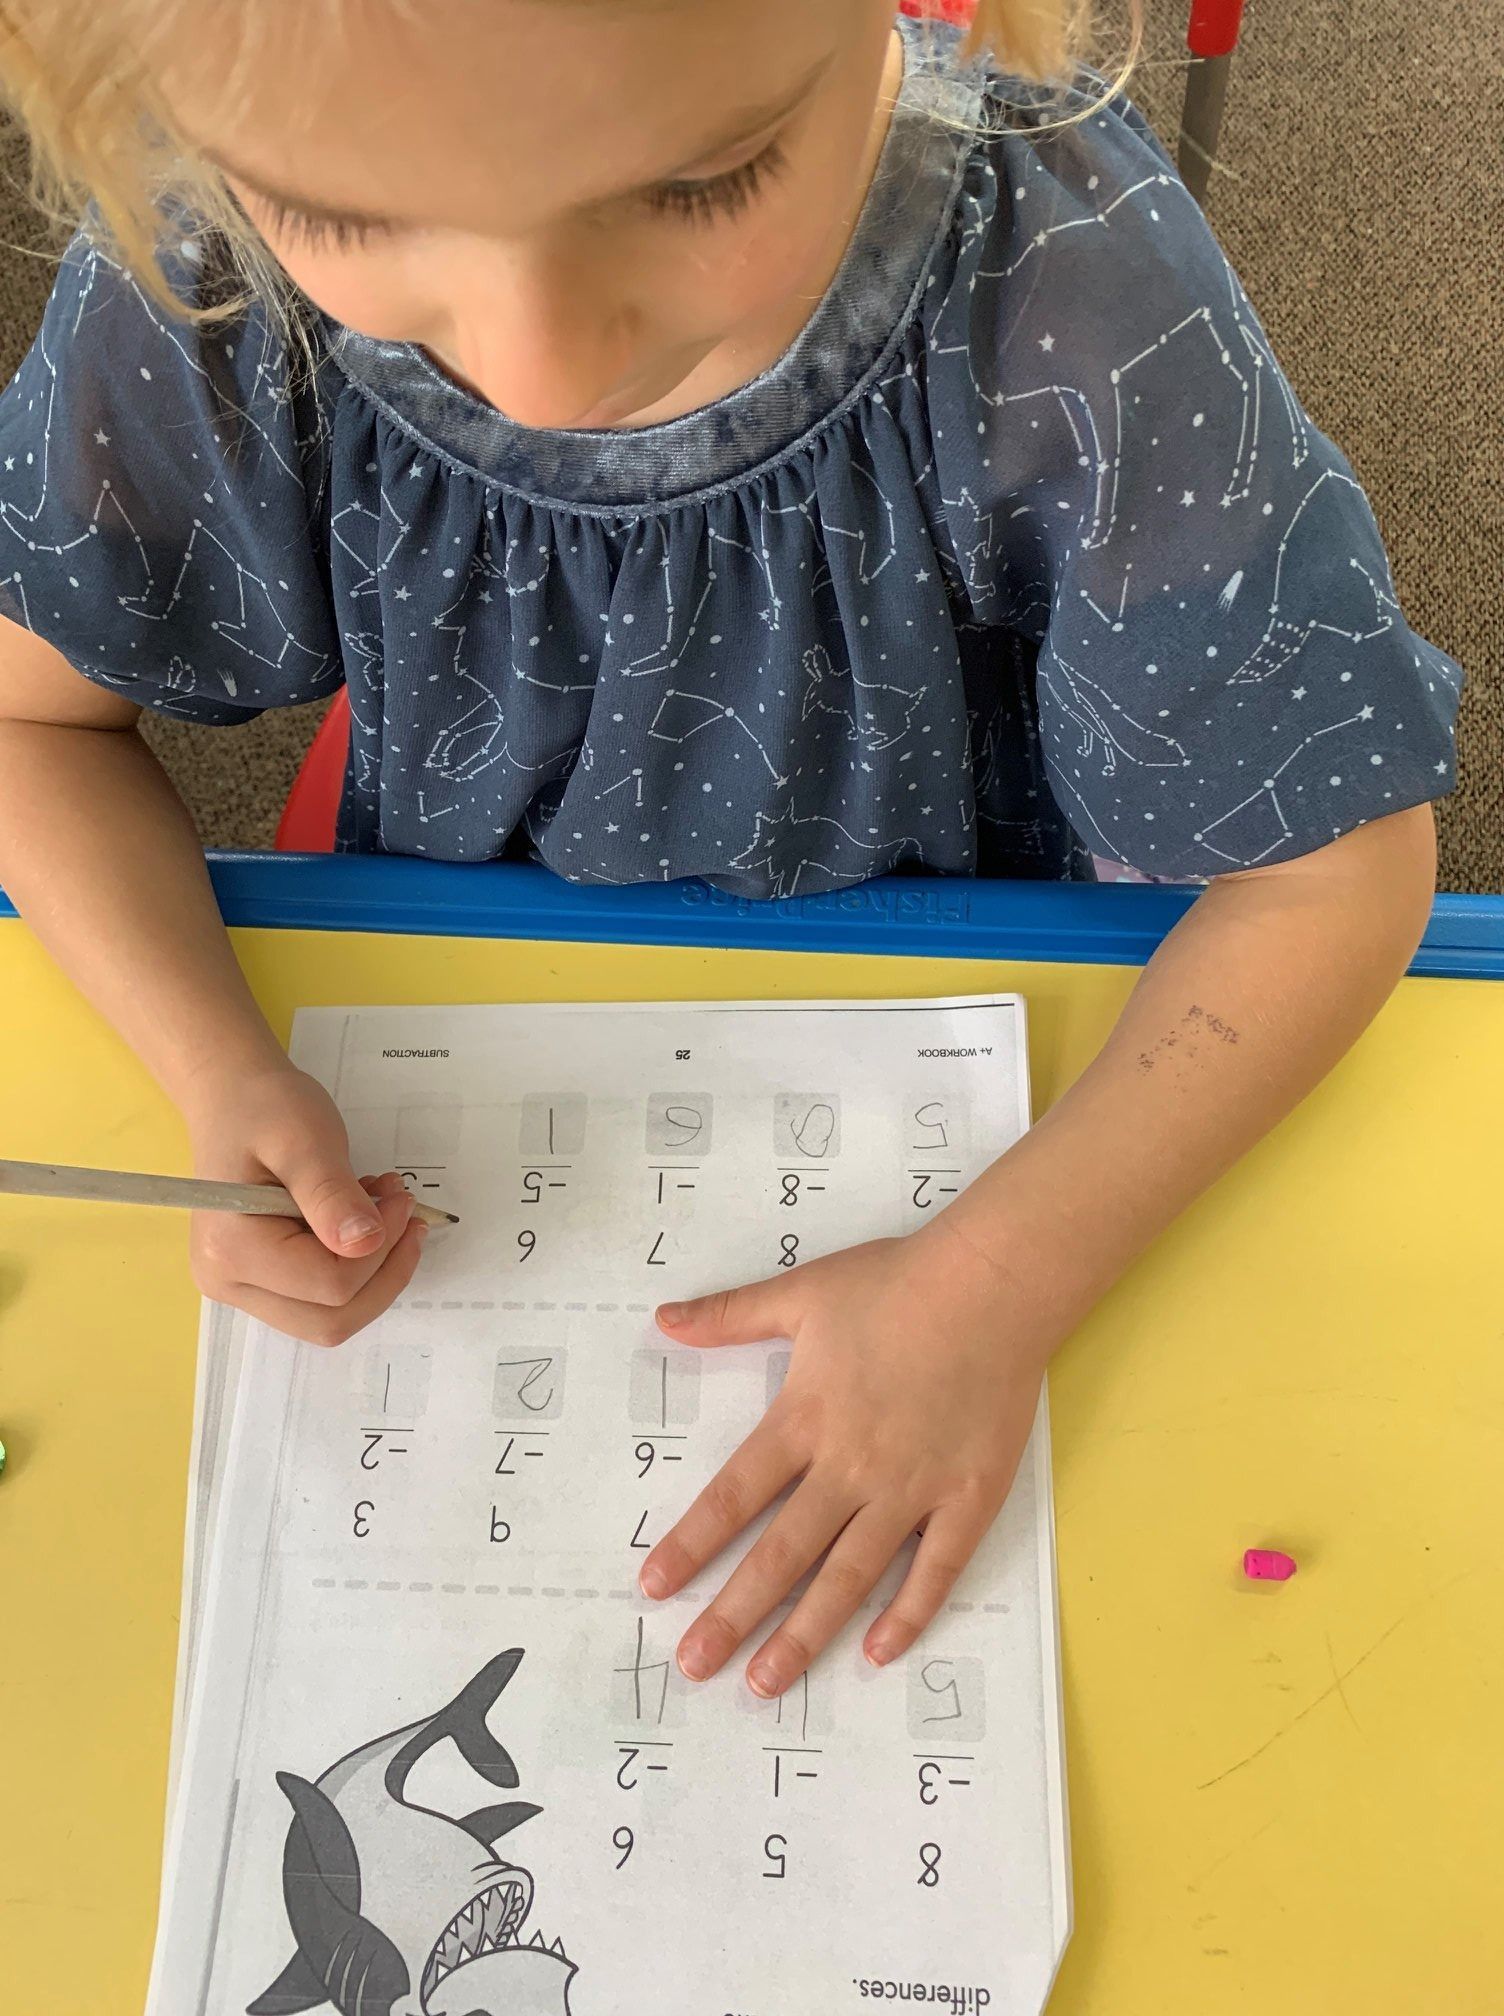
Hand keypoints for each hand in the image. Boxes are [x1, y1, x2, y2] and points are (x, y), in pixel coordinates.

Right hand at [186, 1062, 425, 1343]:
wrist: (231, 1096)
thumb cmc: (263, 1108)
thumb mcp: (304, 1139)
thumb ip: (332, 1194)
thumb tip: (365, 1243)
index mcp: (231, 1250)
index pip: (330, 1285)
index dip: (381, 1248)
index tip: (400, 1199)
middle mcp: (228, 1282)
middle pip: (331, 1320)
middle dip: (384, 1272)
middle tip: (405, 1212)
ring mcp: (241, 1289)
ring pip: (330, 1319)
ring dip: (374, 1273)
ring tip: (383, 1210)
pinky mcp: (259, 1283)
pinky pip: (320, 1300)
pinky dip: (354, 1269)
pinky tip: (360, 1220)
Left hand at [640, 1219, 1047, 1695]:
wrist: (993, 1283)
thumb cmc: (896, 1283)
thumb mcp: (801, 1291)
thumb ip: (730, 1315)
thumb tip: (663, 1320)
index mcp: (805, 1419)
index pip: (734, 1496)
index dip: (692, 1544)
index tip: (655, 1588)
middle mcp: (851, 1466)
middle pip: (782, 1554)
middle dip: (734, 1614)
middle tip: (695, 1665)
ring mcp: (912, 1489)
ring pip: (849, 1577)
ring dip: (805, 1633)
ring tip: (765, 1682)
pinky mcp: (968, 1497)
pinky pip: (935, 1569)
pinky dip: (909, 1614)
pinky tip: (879, 1653)